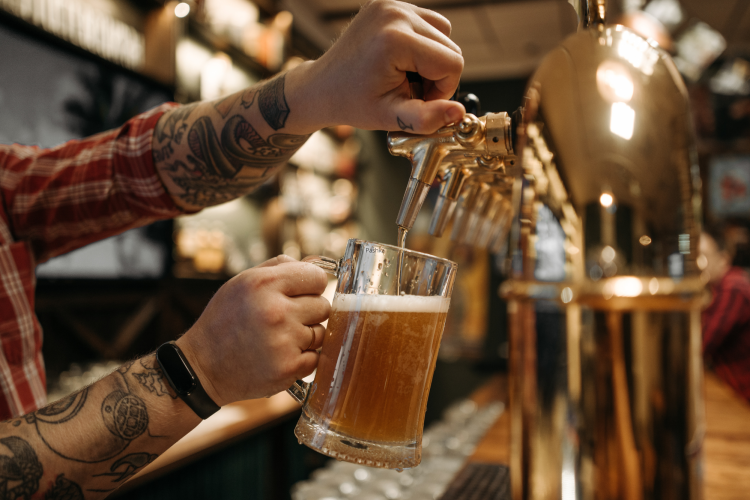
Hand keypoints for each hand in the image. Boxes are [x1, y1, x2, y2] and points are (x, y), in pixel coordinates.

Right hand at [177, 255, 329, 405]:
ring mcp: (283, 342)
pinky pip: (314, 357)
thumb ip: (281, 267)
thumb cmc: (225, 320)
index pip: (317, 277)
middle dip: (308, 312)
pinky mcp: (288, 368)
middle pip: (323, 306)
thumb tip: (318, 263)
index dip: (311, 285)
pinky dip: (301, 359)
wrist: (203, 367)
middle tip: (283, 319)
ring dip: (305, 336)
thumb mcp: (243, 282)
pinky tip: (279, 356)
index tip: (301, 293)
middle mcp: (275, 311)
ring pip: (321, 333)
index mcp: (263, 284)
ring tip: (278, 338)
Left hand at [289, 0, 464, 133]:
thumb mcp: (390, 118)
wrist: (322, 86)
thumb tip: (458, 113)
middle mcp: (395, 13)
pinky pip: (427, 23)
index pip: (452, 63)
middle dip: (438, 75)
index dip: (443, 89)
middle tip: (411, 90)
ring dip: (432, 59)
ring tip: (407, 76)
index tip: (419, 100)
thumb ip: (426, 118)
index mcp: (395, 39)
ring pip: (443, 33)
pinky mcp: (389, 4)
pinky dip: (423, 44)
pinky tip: (403, 61)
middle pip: (450, 47)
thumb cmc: (351, 102)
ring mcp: (391, 4)